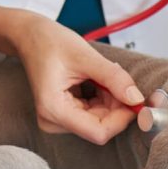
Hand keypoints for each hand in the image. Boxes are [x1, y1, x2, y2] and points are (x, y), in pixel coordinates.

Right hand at [11, 15, 143, 143]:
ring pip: (100, 121)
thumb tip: (137, 99)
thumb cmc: (50, 42)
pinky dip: (103, 99)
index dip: (122, 119)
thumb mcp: (86, 56)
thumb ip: (113, 78)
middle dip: (117, 107)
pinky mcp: (64, 116)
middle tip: (122, 80)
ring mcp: (58, 120)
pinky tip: (96, 81)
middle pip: (101, 127)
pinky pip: (94, 114)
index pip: (98, 132)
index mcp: (53, 109)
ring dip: (110, 101)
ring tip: (101, 75)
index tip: (137, 100)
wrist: (30, 36)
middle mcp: (53, 121)